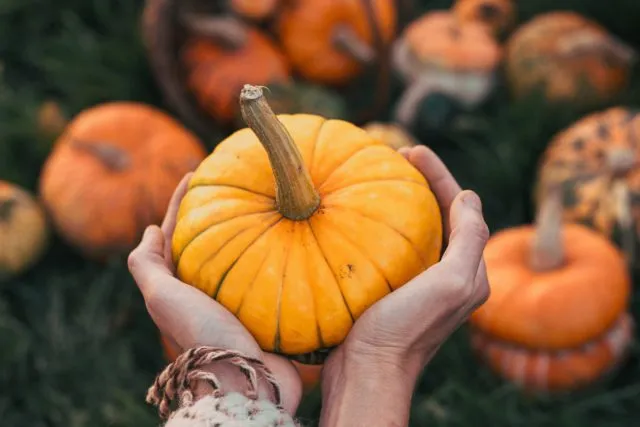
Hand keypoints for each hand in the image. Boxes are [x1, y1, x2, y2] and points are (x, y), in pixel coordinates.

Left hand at [127, 174, 302, 413]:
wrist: (244, 381)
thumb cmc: (201, 337)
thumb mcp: (162, 298)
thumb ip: (146, 265)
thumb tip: (149, 231)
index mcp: (181, 285)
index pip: (176, 232)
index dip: (182, 202)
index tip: (197, 173)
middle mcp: (209, 290)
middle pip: (212, 241)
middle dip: (222, 209)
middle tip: (238, 180)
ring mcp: (240, 300)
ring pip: (246, 254)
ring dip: (255, 228)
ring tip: (270, 199)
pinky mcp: (268, 310)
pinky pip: (276, 273)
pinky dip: (282, 254)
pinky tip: (296, 237)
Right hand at [319, 145, 489, 426]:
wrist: (369, 372)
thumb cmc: (408, 329)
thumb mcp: (450, 283)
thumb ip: (469, 241)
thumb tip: (470, 198)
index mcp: (469, 271)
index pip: (462, 209)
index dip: (441, 176)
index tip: (413, 151)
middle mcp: (450, 275)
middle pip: (442, 215)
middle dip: (425, 183)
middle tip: (397, 156)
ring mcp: (422, 283)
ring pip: (419, 230)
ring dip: (406, 202)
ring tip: (382, 178)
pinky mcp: (395, 291)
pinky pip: (397, 247)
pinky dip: (386, 225)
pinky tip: (363, 217)